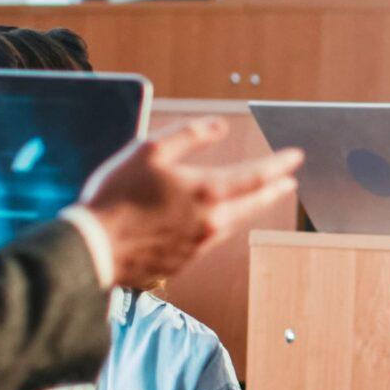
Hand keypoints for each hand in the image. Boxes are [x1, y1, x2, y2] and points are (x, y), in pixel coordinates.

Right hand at [78, 119, 303, 286]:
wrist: (93, 249)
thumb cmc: (116, 195)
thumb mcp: (149, 150)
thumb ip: (189, 134)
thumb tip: (220, 126)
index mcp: (208, 192)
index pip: (257, 176)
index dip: (280, 165)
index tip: (296, 158)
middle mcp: (212, 223)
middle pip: (254, 204)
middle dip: (274, 190)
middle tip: (289, 183)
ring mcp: (199, 246)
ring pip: (234, 223)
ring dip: (249, 208)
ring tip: (255, 198)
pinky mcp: (184, 263)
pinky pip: (211, 239)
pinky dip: (221, 225)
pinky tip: (215, 221)